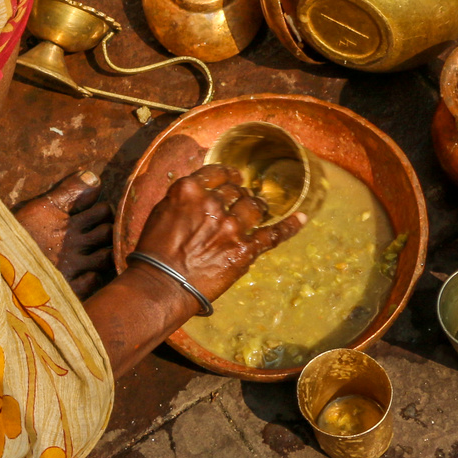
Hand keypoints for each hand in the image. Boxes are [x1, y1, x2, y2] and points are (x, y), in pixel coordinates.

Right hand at [14, 172, 112, 299]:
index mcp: (70, 223)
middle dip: (108, 230)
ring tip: (99, 251)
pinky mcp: (69, 288)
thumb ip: (68, 192)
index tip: (98, 212)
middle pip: (106, 234)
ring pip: (105, 258)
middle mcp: (76, 244)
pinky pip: (93, 282)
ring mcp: (74, 267)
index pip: (101, 212)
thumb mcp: (40, 206)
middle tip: (101, 231)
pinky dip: (94, 277)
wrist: (0, 263)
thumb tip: (94, 176)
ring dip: (105, 253)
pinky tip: (88, 274)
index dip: (103, 210)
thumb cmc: (17, 232)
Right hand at [131, 164, 304, 302]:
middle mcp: (213, 203)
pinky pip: (274, 234)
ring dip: (256, 207)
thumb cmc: (154, 251)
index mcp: (189, 190)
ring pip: (254, 206)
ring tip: (258, 210)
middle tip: (239, 202)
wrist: (162, 284)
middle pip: (236, 191)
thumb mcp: (162, 212)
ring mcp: (232, 226)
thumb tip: (199, 193)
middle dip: (239, 195)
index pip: (216, 173)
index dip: (227, 174)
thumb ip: (184, 199)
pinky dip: (290, 225)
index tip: (233, 176)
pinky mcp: (245, 249)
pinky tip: (302, 218)